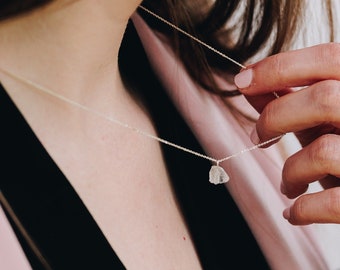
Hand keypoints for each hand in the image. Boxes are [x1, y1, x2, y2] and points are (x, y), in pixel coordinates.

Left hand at [234, 43, 339, 224]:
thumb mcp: (324, 119)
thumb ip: (293, 99)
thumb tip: (247, 83)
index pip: (329, 58)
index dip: (278, 67)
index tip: (241, 80)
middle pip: (324, 99)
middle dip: (275, 117)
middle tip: (259, 137)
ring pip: (323, 151)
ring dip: (290, 170)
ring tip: (289, 184)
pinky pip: (332, 202)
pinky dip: (302, 209)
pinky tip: (295, 212)